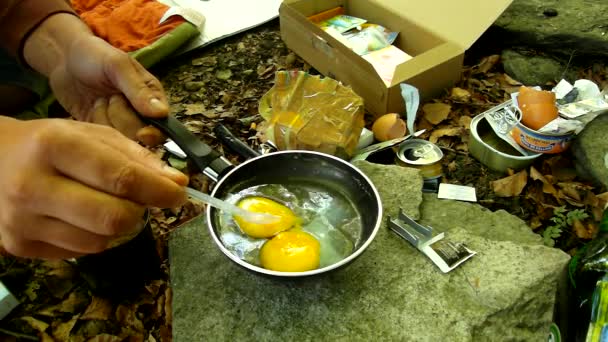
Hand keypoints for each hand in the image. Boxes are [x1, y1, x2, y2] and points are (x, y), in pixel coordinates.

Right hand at [0, 117, 187, 258]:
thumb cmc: (47, 143)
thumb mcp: (90, 134)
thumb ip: (136, 157)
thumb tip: (177, 183)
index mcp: (54, 146)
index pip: (120, 177)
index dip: (158, 190)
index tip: (180, 194)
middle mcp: (32, 185)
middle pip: (113, 217)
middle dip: (139, 211)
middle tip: (140, 201)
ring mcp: (22, 220)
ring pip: (100, 240)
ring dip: (117, 225)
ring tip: (103, 203)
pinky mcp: (19, 245)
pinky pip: (81, 251)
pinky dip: (94, 236)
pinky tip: (80, 216)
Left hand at [46, 34, 167, 145]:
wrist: (62, 57)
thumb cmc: (95, 55)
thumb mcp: (118, 66)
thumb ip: (139, 90)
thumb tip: (162, 113)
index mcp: (152, 97)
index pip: (162, 125)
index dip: (153, 133)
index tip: (142, 134)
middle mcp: (139, 113)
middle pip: (139, 134)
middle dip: (122, 117)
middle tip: (110, 97)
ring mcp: (119, 122)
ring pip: (119, 138)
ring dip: (106, 118)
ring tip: (99, 100)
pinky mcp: (100, 128)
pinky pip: (101, 138)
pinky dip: (94, 124)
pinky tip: (90, 107)